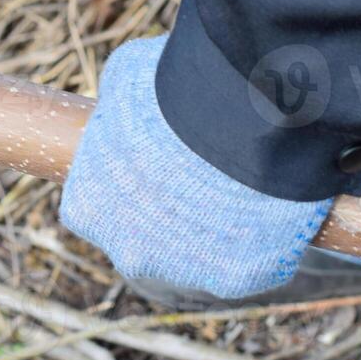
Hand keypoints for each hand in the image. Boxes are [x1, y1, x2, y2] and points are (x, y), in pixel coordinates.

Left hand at [60, 37, 332, 297]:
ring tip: (242, 177)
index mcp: (87, 208)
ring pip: (199, 254)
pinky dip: (263, 236)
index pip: (96, 203)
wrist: (236, 115)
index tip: (156, 154)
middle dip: (170, 209)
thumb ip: (118, 108)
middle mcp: (127, 252)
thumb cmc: (168, 91)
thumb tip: (125, 102)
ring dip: (216, 227)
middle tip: (203, 168)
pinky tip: (273, 198)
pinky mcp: (242, 279)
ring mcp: (185, 272)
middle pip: (146, 237)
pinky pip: (251, 259)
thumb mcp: (123, 80)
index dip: (129, 177)